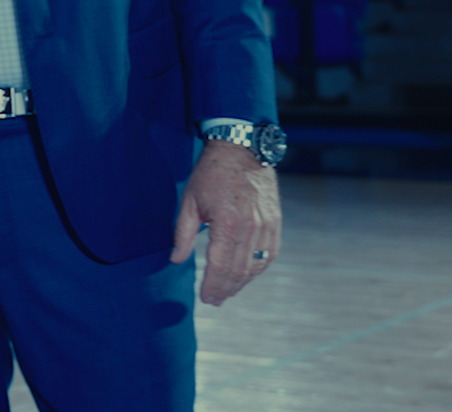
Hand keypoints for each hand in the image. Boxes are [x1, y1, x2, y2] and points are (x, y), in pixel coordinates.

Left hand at [171, 140, 283, 305]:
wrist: (242, 150)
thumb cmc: (211, 174)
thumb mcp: (189, 201)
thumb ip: (183, 234)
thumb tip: (175, 260)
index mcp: (227, 223)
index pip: (219, 266)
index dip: (212, 286)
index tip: (206, 299)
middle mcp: (250, 228)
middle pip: (238, 270)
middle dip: (225, 289)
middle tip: (215, 301)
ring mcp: (267, 226)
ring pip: (256, 265)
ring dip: (242, 283)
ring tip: (228, 292)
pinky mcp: (275, 223)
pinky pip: (269, 254)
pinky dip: (257, 268)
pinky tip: (246, 275)